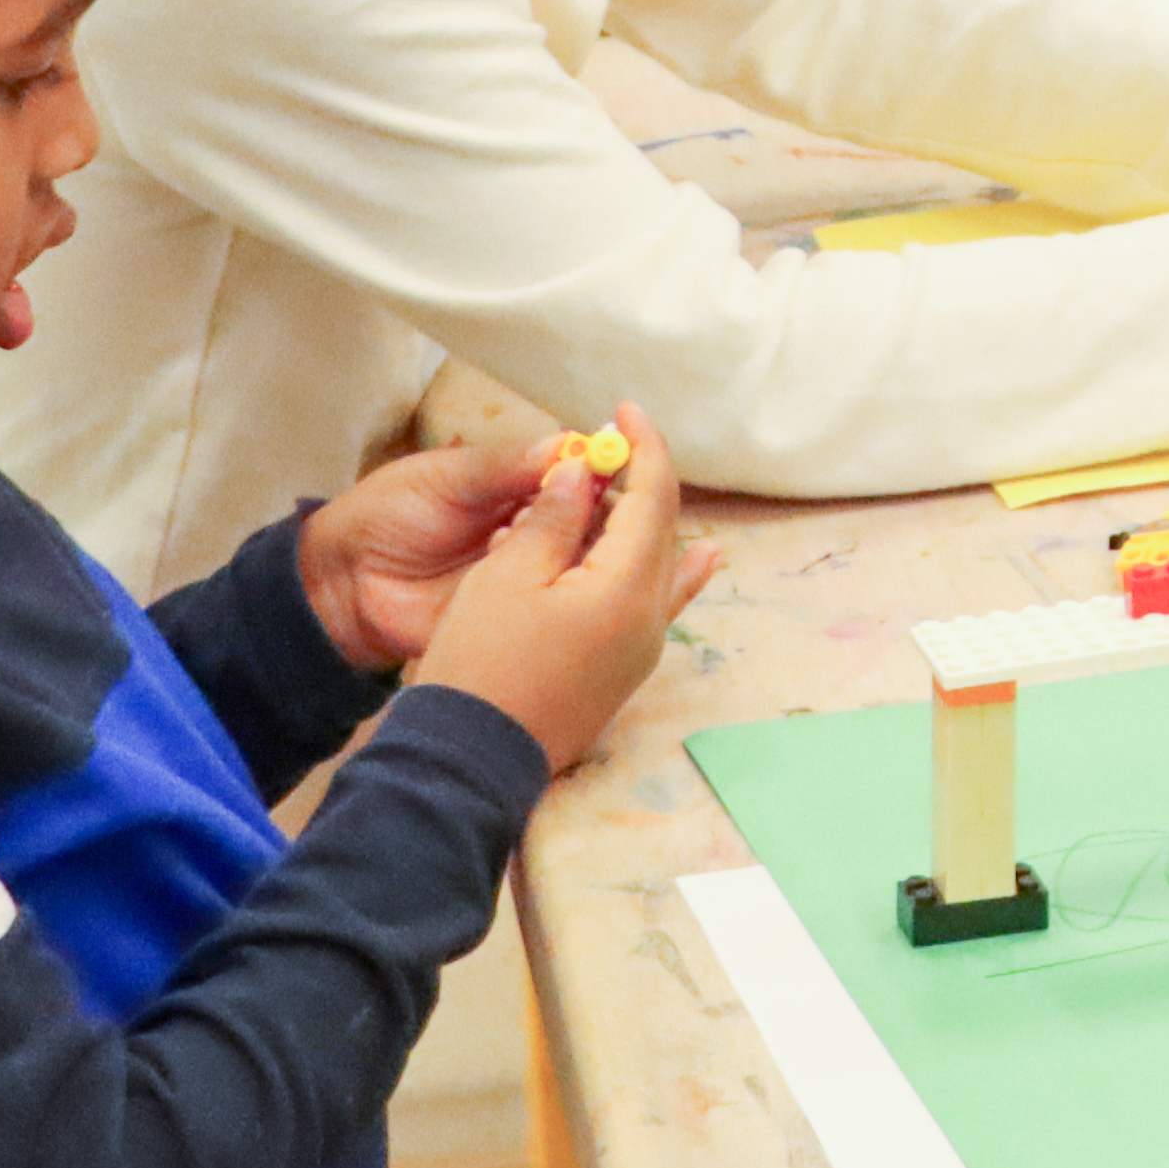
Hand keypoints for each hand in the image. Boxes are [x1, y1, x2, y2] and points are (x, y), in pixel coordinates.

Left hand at [303, 419, 612, 672]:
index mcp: (524, 488)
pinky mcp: (516, 618)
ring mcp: (531, 577)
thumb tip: (573, 443)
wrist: (343, 582)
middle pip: (595, 521)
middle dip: (595, 513)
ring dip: (574, 551)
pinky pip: (552, 610)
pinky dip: (556, 594)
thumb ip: (506, 466)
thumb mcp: (446, 479)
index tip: (614, 467)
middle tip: (581, 510)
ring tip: (543, 542)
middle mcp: (539, 531)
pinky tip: (541, 581)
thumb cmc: (389, 514)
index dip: (603, 471)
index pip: (583, 476)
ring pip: (582, 565)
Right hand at [414, 415, 710, 771]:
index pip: (654, 497)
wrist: (467, 759)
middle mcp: (651, 619)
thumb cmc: (480, 661)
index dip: (642, 447)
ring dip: (634, 525)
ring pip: (655, 567)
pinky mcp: (620, 674)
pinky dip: (662, 570)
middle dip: (634, 484)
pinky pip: (652, 604)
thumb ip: (554, 516)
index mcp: (629, 588)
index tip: (623, 408)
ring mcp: (640, 652)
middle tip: (599, 449)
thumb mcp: (507, 575)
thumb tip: (585, 471)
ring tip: (609, 491)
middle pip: (659, 532)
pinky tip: (701, 558)